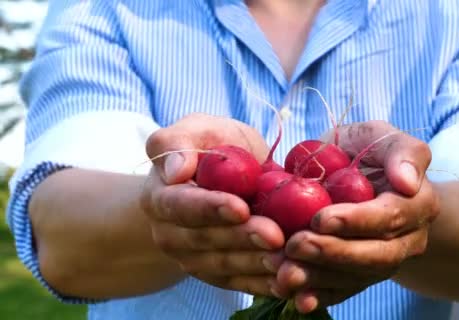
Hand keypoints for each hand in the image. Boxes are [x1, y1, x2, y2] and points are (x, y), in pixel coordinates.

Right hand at [140, 113, 285, 295]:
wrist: (224, 178)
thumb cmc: (211, 148)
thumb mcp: (198, 130)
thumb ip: (177, 143)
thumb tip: (175, 170)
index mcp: (160, 198)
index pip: (181, 206)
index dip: (211, 209)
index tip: (241, 208)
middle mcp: (170, 235)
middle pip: (206, 241)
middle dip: (243, 239)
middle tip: (276, 236)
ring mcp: (193, 259)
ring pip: (225, 266)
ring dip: (257, 265)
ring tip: (288, 261)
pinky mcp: (218, 275)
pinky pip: (240, 282)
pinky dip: (266, 284)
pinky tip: (290, 281)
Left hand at [273, 120, 439, 312]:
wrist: (360, 178)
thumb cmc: (367, 152)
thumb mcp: (381, 137)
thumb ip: (403, 152)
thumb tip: (408, 182)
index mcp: (417, 203)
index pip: (390, 217)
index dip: (355, 221)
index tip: (320, 219)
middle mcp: (407, 239)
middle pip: (375, 255)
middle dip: (333, 253)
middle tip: (295, 245)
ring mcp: (384, 261)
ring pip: (357, 278)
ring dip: (320, 278)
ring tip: (285, 273)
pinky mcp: (361, 276)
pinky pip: (344, 291)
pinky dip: (320, 296)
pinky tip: (295, 298)